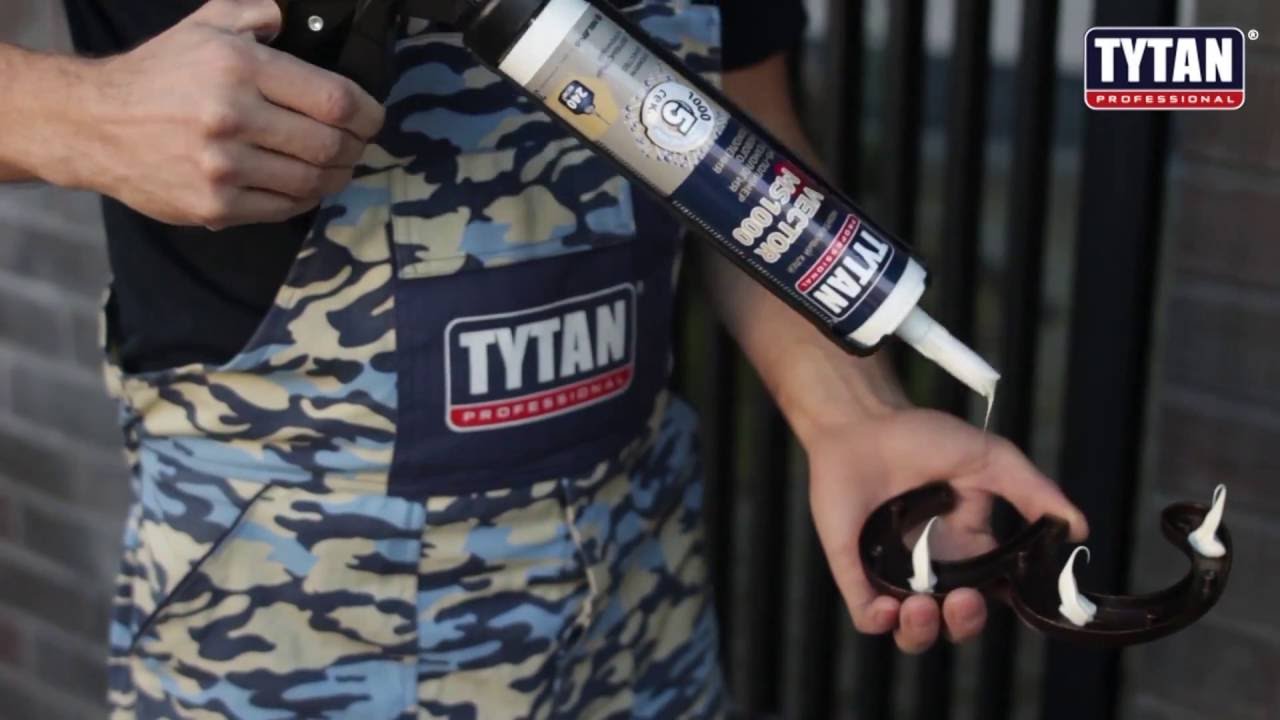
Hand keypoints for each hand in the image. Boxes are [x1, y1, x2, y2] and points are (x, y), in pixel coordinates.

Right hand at [70, 0, 384, 227]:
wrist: (95, 124)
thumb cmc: (159, 75)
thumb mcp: (206, 25)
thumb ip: (256, 13)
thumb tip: (293, 17)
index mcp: (238, 68)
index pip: (334, 100)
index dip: (367, 113)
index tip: (372, 117)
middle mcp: (232, 118)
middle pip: (329, 145)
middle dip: (356, 147)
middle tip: (358, 144)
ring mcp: (223, 167)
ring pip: (312, 181)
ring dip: (337, 176)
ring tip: (338, 165)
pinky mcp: (215, 205)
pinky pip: (284, 207)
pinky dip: (305, 198)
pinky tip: (305, 184)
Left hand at [801, 405, 1087, 653]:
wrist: (862, 420)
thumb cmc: (922, 436)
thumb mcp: (989, 459)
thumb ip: (1033, 492)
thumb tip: (1080, 527)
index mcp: (970, 550)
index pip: (994, 596)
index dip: (1008, 608)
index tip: (1018, 599)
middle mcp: (933, 570)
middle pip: (956, 623)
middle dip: (965, 622)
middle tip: (962, 599)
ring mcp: (891, 574)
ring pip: (913, 633)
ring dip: (923, 631)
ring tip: (921, 607)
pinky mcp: (854, 571)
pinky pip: (867, 616)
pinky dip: (879, 621)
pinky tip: (889, 607)